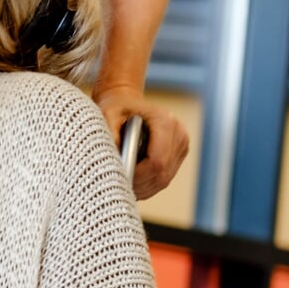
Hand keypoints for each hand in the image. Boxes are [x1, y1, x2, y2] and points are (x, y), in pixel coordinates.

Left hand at [95, 85, 188, 200]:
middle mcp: (179, 134)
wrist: (126, 100)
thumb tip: (115, 162)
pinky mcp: (179, 155)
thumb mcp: (106, 115)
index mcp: (166, 122)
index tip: (119, 178)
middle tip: (117, 188)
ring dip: (143, 188)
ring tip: (122, 188)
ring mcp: (182, 146)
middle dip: (139, 184)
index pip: (157, 161)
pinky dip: (147, 185)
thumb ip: (110, 136)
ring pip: (164, 179)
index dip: (138, 175)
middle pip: (162, 174)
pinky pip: (164, 178)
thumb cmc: (115, 107)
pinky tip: (131, 185)